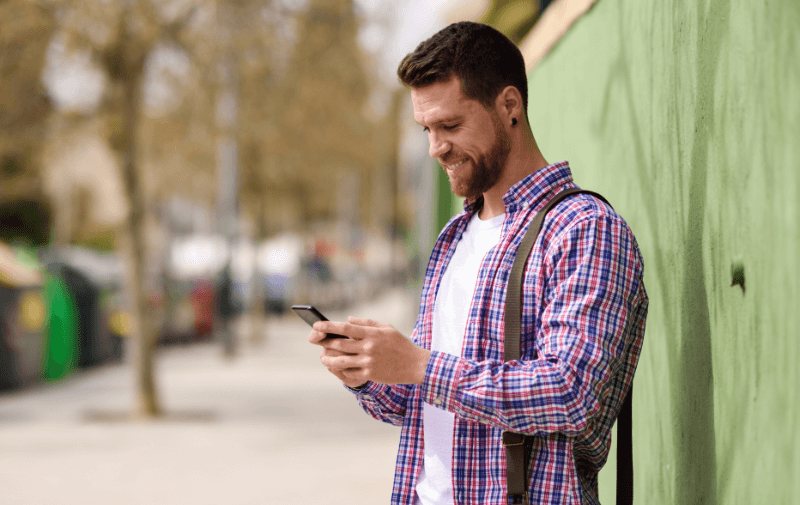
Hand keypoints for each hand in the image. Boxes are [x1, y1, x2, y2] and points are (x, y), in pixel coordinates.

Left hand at [309, 317, 430, 385]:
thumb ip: (366, 323)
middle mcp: (368, 347)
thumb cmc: (400, 344)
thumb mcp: (386, 328)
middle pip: (340, 344)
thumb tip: (348, 320)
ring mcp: (369, 362)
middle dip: (325, 342)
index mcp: (372, 334)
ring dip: (328, 359)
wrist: (415, 364)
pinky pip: (350, 372)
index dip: (328, 326)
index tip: (316, 324)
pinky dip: (341, 370)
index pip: (345, 328)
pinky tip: (337, 367)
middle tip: (316, 340)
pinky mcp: (370, 374)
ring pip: (341, 360)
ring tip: (323, 358)